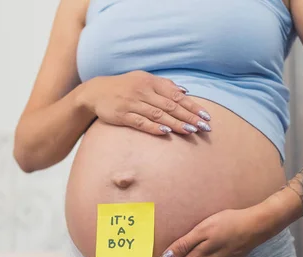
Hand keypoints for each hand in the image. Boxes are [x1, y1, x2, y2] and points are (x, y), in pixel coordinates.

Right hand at [80, 70, 211, 134]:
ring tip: (190, 131)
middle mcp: (143, 91)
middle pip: (170, 106)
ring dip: (175, 123)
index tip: (206, 116)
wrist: (96, 91)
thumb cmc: (125, 86)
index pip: (176, 95)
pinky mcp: (122, 115)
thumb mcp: (143, 79)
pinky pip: (140, 122)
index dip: (192, 106)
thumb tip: (185, 91)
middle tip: (204, 127)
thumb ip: (164, 85)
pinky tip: (165, 132)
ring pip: (158, 114)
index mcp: (151, 82)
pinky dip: (153, 126)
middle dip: (189, 117)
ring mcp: (132, 103)